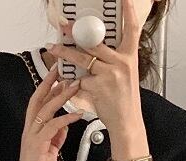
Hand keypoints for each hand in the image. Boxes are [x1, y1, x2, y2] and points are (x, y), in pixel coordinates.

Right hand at [9, 63, 85, 160]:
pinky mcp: (38, 146)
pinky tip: (77, 114)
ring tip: (75, 86)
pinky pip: (53, 127)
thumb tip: (64, 126)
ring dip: (61, 97)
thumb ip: (55, 137)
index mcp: (32, 130)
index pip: (38, 103)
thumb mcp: (50, 152)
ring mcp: (32, 137)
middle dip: (50, 83)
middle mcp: (30, 130)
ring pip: (46, 109)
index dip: (47, 87)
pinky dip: (66, 119)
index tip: (57, 75)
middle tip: (62, 69)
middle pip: (38, 99)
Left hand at [47, 0, 145, 139]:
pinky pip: (80, 79)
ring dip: (65, 54)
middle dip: (77, 32)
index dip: (129, 12)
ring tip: (54, 49)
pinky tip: (67, 82)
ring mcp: (110, 74)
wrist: (127, 123)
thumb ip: (114, 60)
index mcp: (130, 57)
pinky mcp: (98, 87)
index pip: (132, 29)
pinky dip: (72, 81)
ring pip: (83, 58)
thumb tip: (96, 49)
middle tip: (65, 26)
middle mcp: (121, 63)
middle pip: (96, 42)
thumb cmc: (125, 101)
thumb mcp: (126, 75)